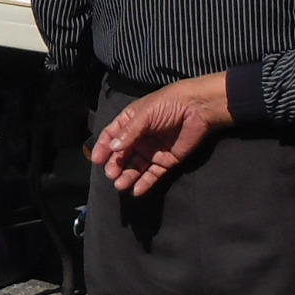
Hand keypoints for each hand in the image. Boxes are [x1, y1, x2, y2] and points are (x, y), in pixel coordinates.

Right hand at [86, 74, 232, 196]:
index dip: (103, 148)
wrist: (198, 109)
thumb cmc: (168, 104)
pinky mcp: (166, 161)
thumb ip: (129, 132)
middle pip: (122, 155)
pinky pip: (153, 174)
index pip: (112, 136)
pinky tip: (136, 190)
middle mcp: (139, 138)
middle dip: (115, 165)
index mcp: (130, 122)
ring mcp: (152, 151)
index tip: (97, 160)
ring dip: (127, 176)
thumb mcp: (145, 114)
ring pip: (135, 167)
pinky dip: (144, 183)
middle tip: (111, 174)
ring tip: (120, 185)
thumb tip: (113, 148)